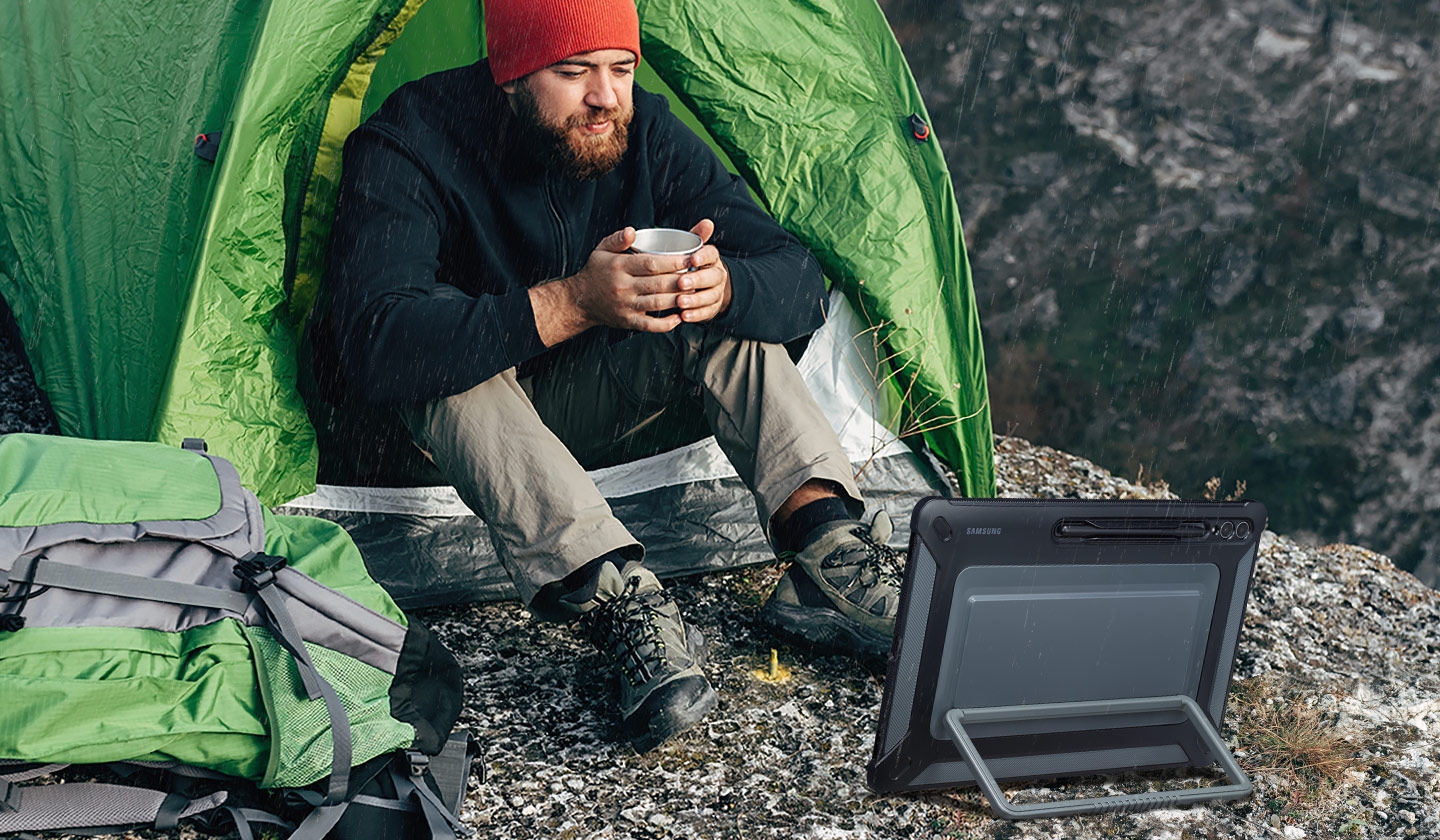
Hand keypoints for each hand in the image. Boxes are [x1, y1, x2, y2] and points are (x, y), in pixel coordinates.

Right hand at [532, 227, 691, 345]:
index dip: (673, 262)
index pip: (650, 264)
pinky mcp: (628, 321)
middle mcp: (623, 287)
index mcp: (619, 267)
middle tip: (697, 275)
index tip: (689, 258)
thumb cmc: (596, 272)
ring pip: (657, 304)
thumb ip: (618, 239)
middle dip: (681, 280)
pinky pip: (650, 325)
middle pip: (658, 284)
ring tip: (694, 293)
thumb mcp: (602, 250)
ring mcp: (626, 306)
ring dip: (678, 300)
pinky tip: (680, 318)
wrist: (580, 300)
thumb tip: (631, 231)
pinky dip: (667, 324)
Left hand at [673, 218, 732, 324]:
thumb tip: (707, 222)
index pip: (712, 254)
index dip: (703, 257)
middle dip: (697, 280)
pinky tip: (684, 316)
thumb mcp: (692, 249)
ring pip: (710, 296)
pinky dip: (696, 314)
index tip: (692, 259)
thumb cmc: (691, 265)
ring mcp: (716, 292)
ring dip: (695, 300)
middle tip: (681, 283)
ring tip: (680, 302)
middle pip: (712, 277)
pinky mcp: (712, 307)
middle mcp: (717, 274)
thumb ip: (696, 236)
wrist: (704, 286)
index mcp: (711, 258)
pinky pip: (707, 312)